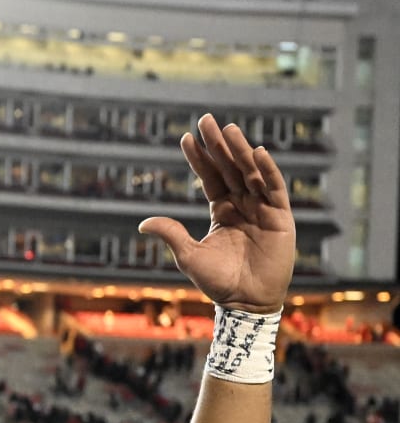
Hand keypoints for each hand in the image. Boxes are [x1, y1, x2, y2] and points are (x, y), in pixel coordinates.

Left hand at [138, 114, 293, 313]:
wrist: (246, 302)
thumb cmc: (218, 282)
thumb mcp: (189, 256)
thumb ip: (171, 235)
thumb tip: (142, 222)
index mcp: (222, 211)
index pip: (210, 178)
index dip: (199, 159)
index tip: (187, 138)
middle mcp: (243, 205)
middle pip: (230, 169)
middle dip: (218, 145)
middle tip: (207, 120)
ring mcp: (263, 209)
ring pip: (251, 174)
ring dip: (240, 151)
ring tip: (228, 130)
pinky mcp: (281, 218)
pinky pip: (274, 190)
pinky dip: (268, 171)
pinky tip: (257, 152)